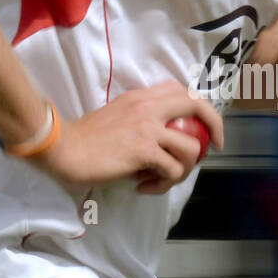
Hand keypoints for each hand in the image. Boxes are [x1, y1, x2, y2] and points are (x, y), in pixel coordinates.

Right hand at [36, 80, 223, 199]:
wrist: (63, 148)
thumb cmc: (85, 138)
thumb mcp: (117, 116)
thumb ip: (140, 120)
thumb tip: (162, 141)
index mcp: (141, 97)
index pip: (182, 91)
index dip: (202, 108)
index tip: (206, 129)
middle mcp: (148, 106)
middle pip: (198, 107)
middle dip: (214, 128)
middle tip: (209, 152)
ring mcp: (148, 127)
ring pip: (191, 148)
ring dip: (183, 170)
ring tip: (161, 180)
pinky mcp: (144, 150)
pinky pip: (172, 170)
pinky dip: (163, 184)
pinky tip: (144, 187)